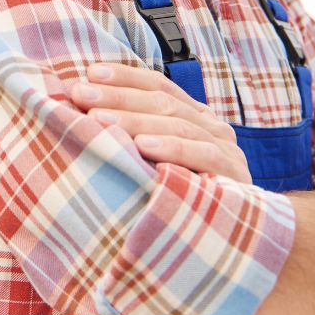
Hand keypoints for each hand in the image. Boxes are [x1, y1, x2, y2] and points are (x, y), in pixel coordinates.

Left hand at [71, 63, 250, 183]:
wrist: (229, 242)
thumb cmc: (178, 198)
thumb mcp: (153, 160)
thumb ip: (133, 135)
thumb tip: (84, 110)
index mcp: (193, 115)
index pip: (158, 85)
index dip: (124, 77)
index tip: (89, 73)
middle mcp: (211, 126)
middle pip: (162, 101)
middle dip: (118, 96)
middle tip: (81, 94)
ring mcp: (226, 148)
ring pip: (177, 123)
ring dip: (134, 119)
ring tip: (98, 119)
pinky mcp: (234, 174)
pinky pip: (202, 154)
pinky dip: (172, 147)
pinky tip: (143, 146)